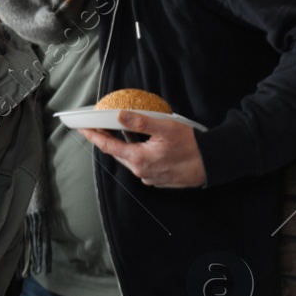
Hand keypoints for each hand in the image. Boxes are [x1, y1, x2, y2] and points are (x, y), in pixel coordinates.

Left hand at [79, 112, 207, 188]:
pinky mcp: (159, 180)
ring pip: (130, 160)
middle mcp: (142, 172)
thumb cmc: (193, 146)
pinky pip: (142, 165)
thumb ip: (141, 122)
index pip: (108, 146)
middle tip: (99, 127)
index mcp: (139, 159)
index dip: (93, 136)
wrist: (214, 163)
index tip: (82, 128)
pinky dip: (138, 154)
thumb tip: (120, 116)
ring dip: (125, 147)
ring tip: (121, 132)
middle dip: (107, 141)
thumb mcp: (166, 128)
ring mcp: (150, 178)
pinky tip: (143, 144)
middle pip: (118, 154)